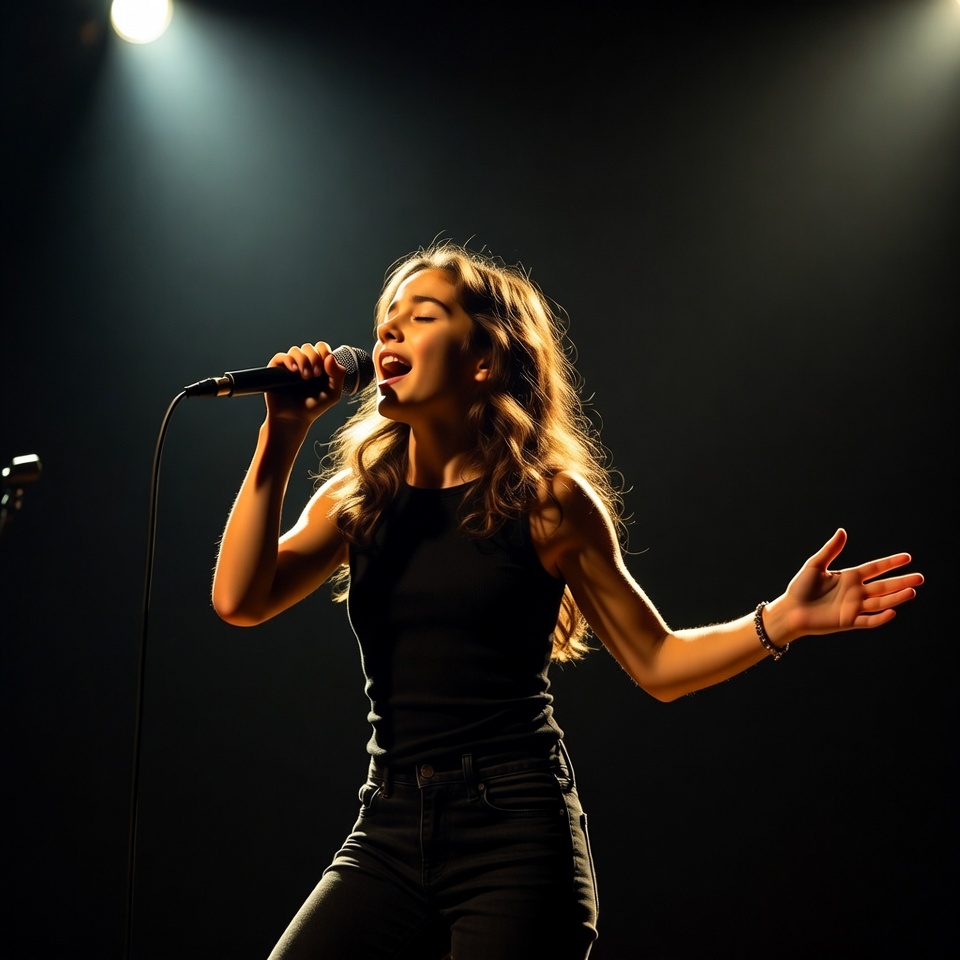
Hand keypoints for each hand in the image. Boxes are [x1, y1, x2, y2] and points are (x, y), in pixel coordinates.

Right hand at [263, 341, 344, 422]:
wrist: (295, 418)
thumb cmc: (314, 407)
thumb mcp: (333, 393)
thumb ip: (338, 375)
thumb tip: (330, 357)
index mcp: (319, 365)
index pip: (321, 348)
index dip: (324, 352)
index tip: (325, 368)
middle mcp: (304, 363)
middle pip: (309, 347)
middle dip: (314, 358)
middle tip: (315, 375)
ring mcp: (290, 366)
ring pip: (296, 350)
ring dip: (303, 360)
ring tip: (305, 376)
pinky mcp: (276, 370)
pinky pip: (281, 356)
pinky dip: (289, 360)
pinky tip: (294, 370)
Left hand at [780, 528, 922, 638]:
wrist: (789, 610)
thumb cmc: (800, 588)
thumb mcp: (815, 565)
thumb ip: (830, 550)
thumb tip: (842, 531)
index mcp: (849, 577)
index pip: (875, 568)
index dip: (891, 563)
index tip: (907, 557)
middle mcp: (855, 592)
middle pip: (883, 586)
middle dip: (901, 581)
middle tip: (920, 577)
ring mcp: (853, 607)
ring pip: (880, 602)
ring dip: (896, 597)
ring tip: (912, 591)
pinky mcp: (848, 621)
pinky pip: (868, 620)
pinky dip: (880, 617)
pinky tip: (892, 611)